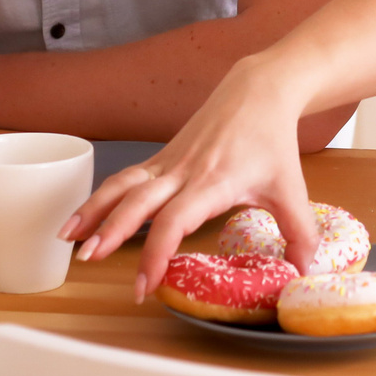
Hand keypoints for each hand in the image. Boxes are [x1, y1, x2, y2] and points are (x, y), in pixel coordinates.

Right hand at [61, 54, 322, 299]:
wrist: (258, 91)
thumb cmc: (272, 139)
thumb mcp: (292, 189)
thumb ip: (300, 233)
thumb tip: (308, 272)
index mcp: (214, 182)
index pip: (176, 221)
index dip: (156, 253)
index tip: (144, 284)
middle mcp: (184, 171)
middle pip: (137, 201)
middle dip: (110, 232)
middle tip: (91, 262)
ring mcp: (168, 163)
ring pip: (122, 186)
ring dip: (92, 211)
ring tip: (66, 238)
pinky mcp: (161, 158)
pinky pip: (124, 179)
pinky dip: (99, 198)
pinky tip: (80, 219)